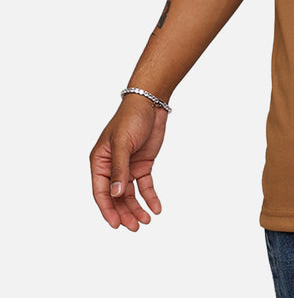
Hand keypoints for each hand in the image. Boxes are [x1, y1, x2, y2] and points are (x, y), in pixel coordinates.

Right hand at [90, 95, 167, 229]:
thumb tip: (115, 194)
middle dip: (124, 213)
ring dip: (137, 208)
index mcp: (99, 162)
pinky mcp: (142, 165)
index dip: (107, 210)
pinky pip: (145, 186)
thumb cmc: (130, 118)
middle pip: (116, 197)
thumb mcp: (122, 143)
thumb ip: (119, 169)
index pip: (100, 192)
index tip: (116, 224)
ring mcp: (128, 167)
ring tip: (146, 221)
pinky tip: (156, 208)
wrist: (151, 103)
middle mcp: (112, 167)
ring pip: (130, 195)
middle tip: (134, 227)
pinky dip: (150, 197)